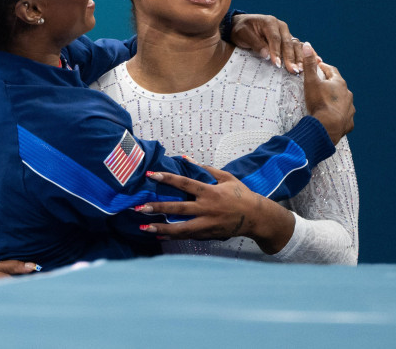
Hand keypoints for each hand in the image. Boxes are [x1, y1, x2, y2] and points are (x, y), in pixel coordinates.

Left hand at [136, 166, 294, 254]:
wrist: (256, 218)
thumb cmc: (240, 194)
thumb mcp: (226, 177)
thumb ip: (204, 169)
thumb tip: (185, 159)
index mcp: (211, 192)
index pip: (185, 184)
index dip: (168, 179)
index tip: (151, 175)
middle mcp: (207, 209)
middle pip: (179, 209)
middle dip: (158, 208)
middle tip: (139, 208)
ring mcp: (207, 224)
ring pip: (181, 229)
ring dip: (161, 228)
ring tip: (143, 227)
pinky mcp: (208, 235)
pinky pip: (187, 236)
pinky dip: (172, 236)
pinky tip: (158, 234)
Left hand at [229, 13, 303, 74]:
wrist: (241, 25)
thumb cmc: (241, 29)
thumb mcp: (244, 34)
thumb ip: (255, 43)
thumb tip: (267, 55)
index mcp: (270, 22)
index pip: (275, 39)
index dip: (277, 52)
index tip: (277, 64)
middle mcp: (281, 26)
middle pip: (287, 42)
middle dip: (290, 58)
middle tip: (292, 70)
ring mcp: (285, 33)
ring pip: (295, 45)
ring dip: (298, 58)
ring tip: (299, 70)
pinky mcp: (287, 39)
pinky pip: (296, 47)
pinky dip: (300, 56)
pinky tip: (306, 64)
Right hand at [301, 42, 354, 143]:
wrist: (327, 127)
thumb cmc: (319, 103)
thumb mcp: (311, 81)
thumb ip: (309, 64)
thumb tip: (308, 46)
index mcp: (339, 83)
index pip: (331, 70)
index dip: (323, 67)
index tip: (317, 67)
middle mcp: (347, 94)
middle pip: (338, 86)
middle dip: (329, 84)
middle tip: (319, 85)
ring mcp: (350, 108)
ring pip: (343, 101)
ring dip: (335, 100)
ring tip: (325, 102)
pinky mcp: (349, 122)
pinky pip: (344, 116)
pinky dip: (338, 115)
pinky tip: (332, 117)